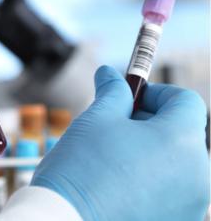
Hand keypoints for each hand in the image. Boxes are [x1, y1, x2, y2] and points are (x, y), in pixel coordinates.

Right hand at [32, 66, 208, 220]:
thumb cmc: (80, 169)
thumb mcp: (96, 119)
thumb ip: (112, 92)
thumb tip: (110, 74)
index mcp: (182, 141)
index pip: (186, 101)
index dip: (156, 93)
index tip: (130, 99)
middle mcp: (198, 175)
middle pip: (182, 133)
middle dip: (151, 123)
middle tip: (115, 127)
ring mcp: (191, 204)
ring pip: (176, 164)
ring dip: (150, 152)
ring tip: (113, 158)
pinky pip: (171, 191)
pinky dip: (151, 180)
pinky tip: (118, 183)